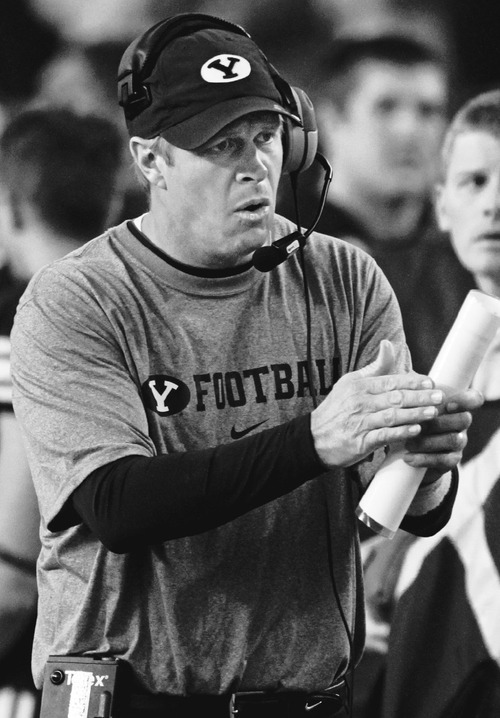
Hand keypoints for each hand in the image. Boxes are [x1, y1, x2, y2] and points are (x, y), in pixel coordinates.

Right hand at [311, 340, 447, 467]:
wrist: (314, 438)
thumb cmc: (336, 409)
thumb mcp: (350, 382)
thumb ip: (374, 367)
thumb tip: (388, 344)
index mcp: (360, 386)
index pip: (390, 381)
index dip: (412, 382)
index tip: (430, 382)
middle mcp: (360, 403)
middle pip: (395, 398)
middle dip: (419, 397)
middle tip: (440, 397)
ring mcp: (360, 422)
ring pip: (392, 416)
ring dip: (414, 414)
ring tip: (433, 413)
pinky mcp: (360, 442)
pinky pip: (383, 436)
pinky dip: (400, 433)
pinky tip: (415, 431)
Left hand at [402, 386, 483, 479]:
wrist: (405, 449)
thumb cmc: (411, 417)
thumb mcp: (412, 403)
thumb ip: (413, 390)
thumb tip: (407, 373)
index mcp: (455, 405)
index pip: (472, 399)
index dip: (465, 400)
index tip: (448, 404)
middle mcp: (460, 423)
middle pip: (463, 420)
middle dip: (440, 422)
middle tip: (418, 425)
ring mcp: (458, 442)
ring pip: (454, 440)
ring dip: (429, 442)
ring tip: (407, 443)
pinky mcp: (451, 460)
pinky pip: (445, 461)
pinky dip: (424, 459)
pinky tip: (408, 458)